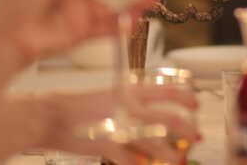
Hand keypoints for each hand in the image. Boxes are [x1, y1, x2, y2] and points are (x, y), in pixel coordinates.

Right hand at [38, 85, 199, 162]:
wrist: (51, 116)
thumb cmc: (78, 108)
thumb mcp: (108, 98)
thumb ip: (130, 104)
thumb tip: (149, 114)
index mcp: (128, 92)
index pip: (167, 90)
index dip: (186, 98)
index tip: (195, 104)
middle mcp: (128, 107)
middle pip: (168, 118)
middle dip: (187, 129)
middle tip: (195, 136)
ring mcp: (119, 127)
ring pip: (155, 144)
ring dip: (170, 154)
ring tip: (177, 160)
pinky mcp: (107, 145)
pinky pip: (130, 160)